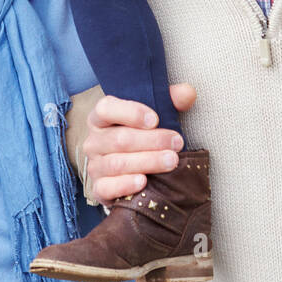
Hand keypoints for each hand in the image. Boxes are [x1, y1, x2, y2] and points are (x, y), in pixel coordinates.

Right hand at [84, 83, 196, 203]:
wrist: (130, 172)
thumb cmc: (143, 138)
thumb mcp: (154, 117)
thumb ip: (170, 101)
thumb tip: (187, 92)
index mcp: (101, 118)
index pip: (106, 109)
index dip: (130, 112)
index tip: (155, 119)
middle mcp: (94, 141)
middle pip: (119, 139)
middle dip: (151, 141)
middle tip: (177, 143)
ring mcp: (94, 166)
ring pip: (117, 163)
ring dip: (147, 162)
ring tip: (172, 161)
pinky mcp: (98, 189)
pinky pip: (107, 187)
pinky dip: (125, 185)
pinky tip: (144, 182)